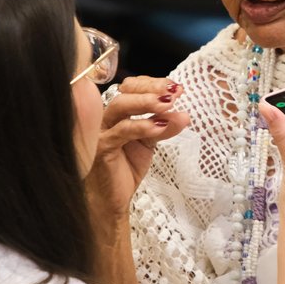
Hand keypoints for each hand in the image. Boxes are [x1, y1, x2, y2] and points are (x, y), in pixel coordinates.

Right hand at [86, 76, 189, 222]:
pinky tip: (159, 127)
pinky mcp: (101, 148)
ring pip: (120, 107)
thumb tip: (184, 115)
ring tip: (168, 104)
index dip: (152, 84)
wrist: (111, 199)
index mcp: (117, 113)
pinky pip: (121, 132)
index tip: (174, 86)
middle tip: (173, 92)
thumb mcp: (150, 142)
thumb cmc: (126, 167)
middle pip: (124, 92)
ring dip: (146, 102)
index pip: (131, 87)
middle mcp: (106, 118)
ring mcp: (101, 131)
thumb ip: (164, 127)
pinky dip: (142, 126)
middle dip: (150, 89)